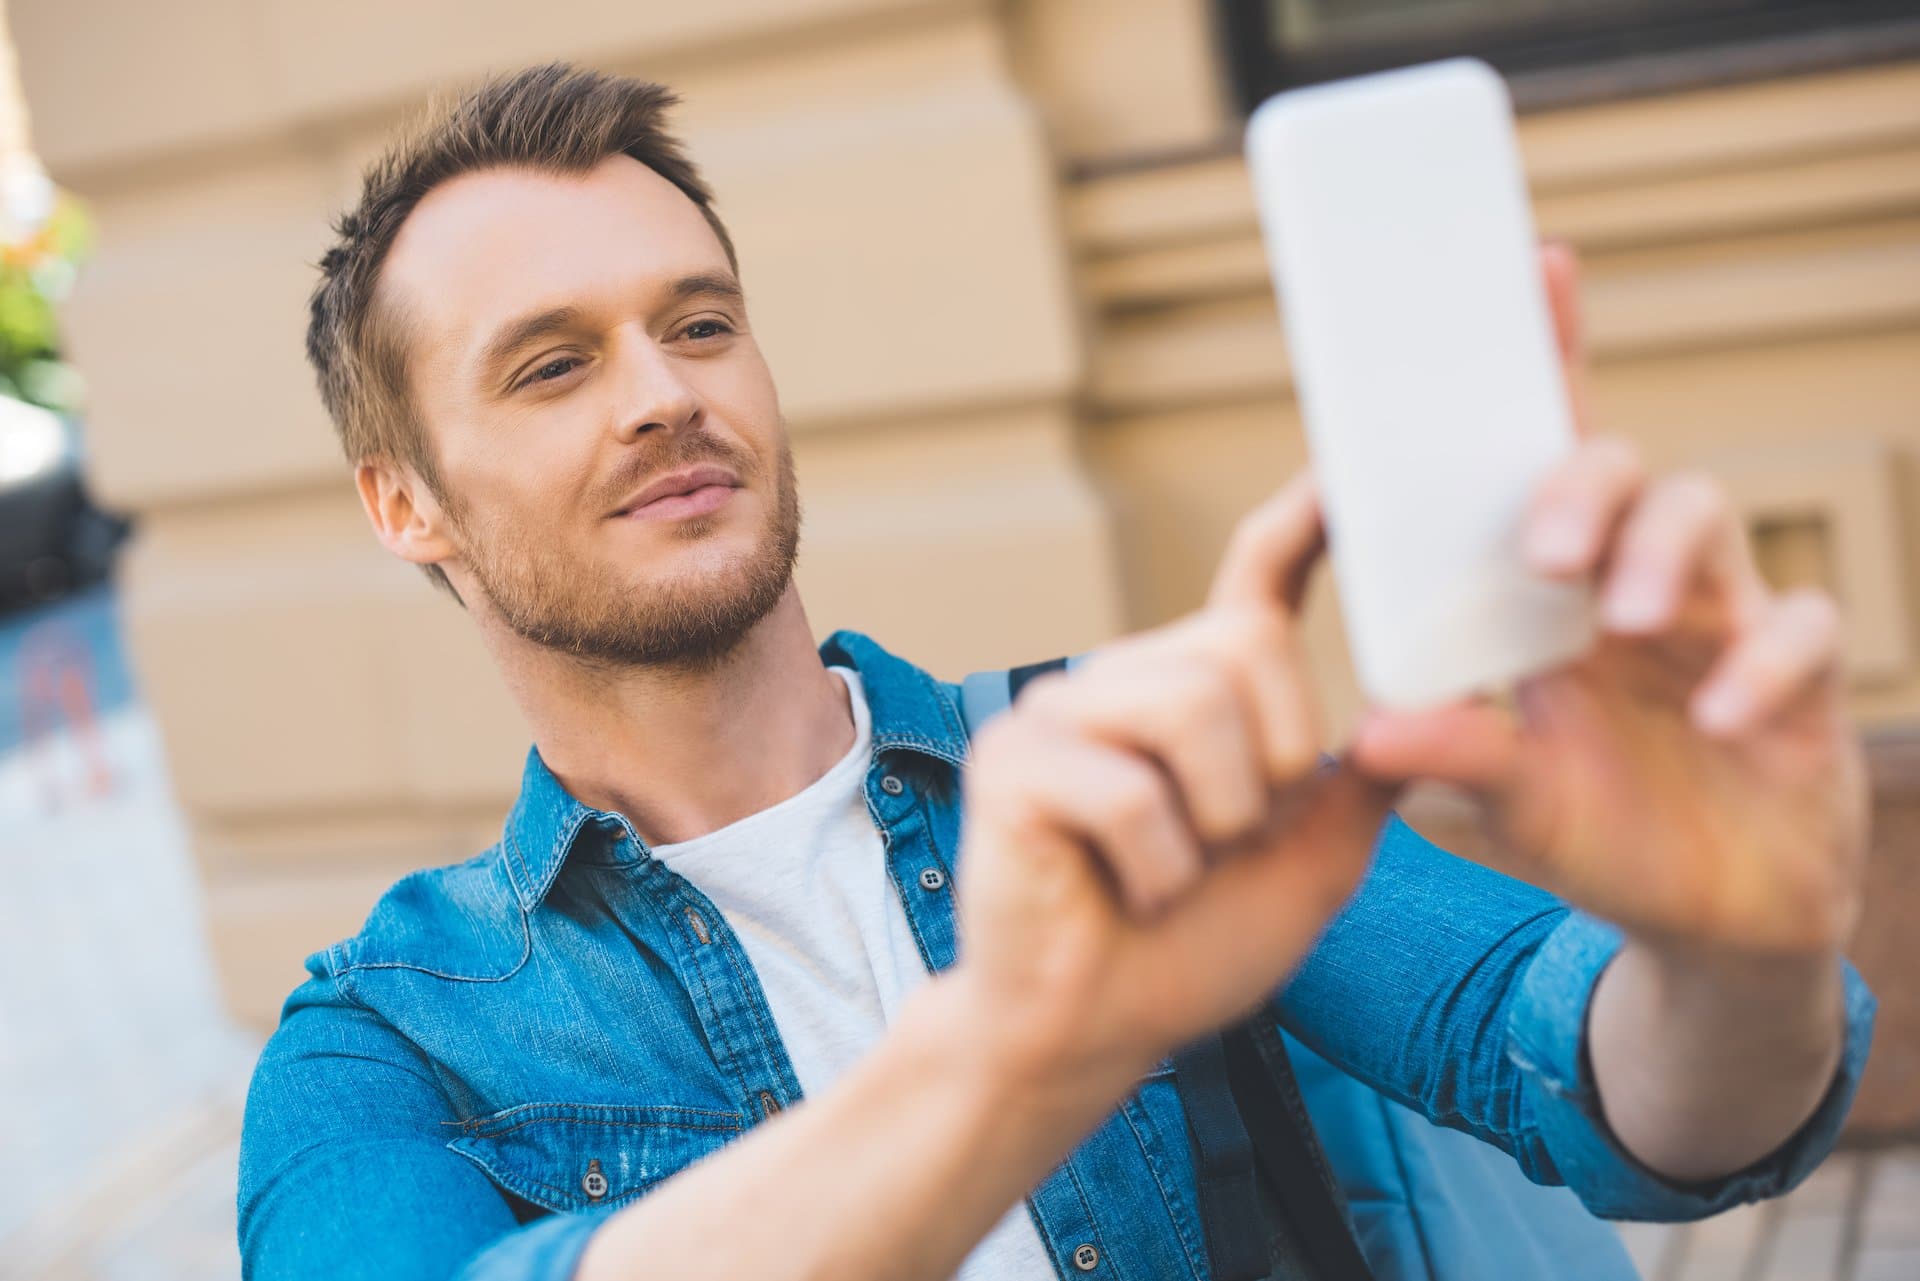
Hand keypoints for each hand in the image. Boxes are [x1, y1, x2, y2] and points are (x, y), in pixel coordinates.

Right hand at [953, 474, 1398, 1091]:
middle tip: (1229, 841)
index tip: (1346, 475)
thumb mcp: (1309, 862)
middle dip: (1274, 764)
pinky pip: (1130, 791)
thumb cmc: (1190, 946)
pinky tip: (1126, 892)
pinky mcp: (1012, 765)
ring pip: (1191, 707)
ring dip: (1215, 821)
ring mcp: (1057, 713)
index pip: (1254, 581)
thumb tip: (1426, 708)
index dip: (1301, 524)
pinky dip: (1156, 869)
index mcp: (1193, 688)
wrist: (1092, 1032)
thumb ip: (1358, 783)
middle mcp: (1122, 679)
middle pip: (1246, 646)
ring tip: (1176, 868)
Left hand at [1351, 244, 1869, 959]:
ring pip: (1710, 520)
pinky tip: (1720, 718)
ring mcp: (1723, 626)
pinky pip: (1802, 634)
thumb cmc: (1604, 829)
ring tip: (1627, 617)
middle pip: (1623, 471)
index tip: (1535, 269)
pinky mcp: (1799, 686)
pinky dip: (1761, 667)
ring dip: (1662, 556)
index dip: (1549, 361)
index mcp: (1556, 596)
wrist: (1712, 919)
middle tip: (1544, 549)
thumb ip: (1453, 754)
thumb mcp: (1512, 797)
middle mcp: (1638, 585)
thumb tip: (1367, 733)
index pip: (1544, 460)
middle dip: (1582, 485)